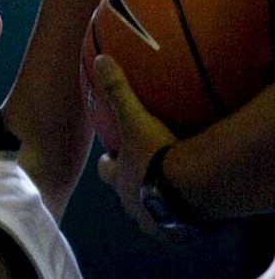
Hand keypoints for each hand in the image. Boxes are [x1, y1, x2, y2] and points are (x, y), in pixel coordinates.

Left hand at [92, 54, 178, 235]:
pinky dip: (182, 218)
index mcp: (119, 180)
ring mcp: (154, 222)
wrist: (190, 190)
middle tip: (146, 172)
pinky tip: (195, 207)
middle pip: (127, 194)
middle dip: (133, 184)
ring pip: (151, 213)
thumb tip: (100, 59)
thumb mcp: (135, 118)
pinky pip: (178, 227)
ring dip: (158, 202)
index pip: (106, 170)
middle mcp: (132, 205)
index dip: (110, 161)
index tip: (115, 153)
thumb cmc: (157, 154)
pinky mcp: (178, 234)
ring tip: (173, 191)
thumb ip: (117, 89)